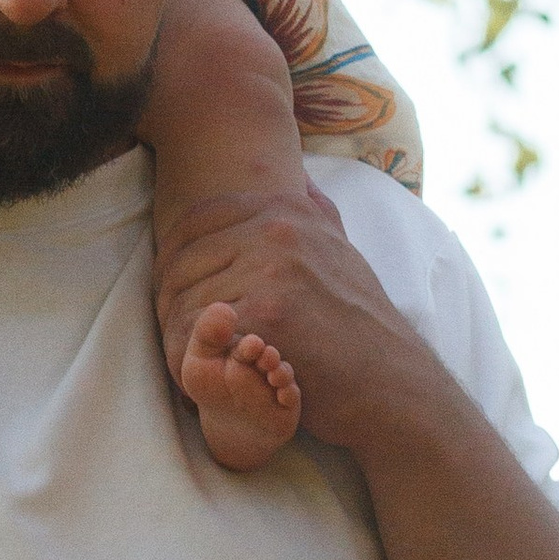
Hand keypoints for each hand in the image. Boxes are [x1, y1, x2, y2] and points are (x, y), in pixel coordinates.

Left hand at [154, 184, 428, 459]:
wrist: (390, 381)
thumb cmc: (361, 321)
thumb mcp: (343, 247)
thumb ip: (317, 209)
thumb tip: (299, 178)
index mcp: (288, 209)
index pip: (197, 220)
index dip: (173, 254)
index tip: (174, 288)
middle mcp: (279, 230)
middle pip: (182, 260)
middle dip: (169, 298)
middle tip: (176, 330)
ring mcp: (272, 270)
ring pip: (183, 298)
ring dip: (175, 332)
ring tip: (185, 355)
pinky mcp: (265, 314)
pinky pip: (196, 331)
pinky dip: (188, 357)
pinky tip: (198, 373)